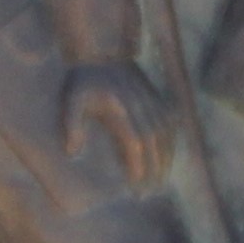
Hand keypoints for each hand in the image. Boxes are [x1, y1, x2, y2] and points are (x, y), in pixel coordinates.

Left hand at [58, 62, 168, 186]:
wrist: (100, 50)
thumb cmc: (83, 78)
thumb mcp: (72, 99)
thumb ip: (72, 125)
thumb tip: (73, 152)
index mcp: (123, 110)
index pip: (137, 145)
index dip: (139, 167)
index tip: (137, 187)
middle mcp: (142, 108)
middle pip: (155, 145)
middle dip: (155, 170)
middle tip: (150, 192)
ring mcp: (152, 101)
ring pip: (166, 136)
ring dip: (167, 159)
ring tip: (162, 180)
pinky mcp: (157, 97)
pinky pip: (171, 123)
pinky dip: (172, 141)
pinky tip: (169, 155)